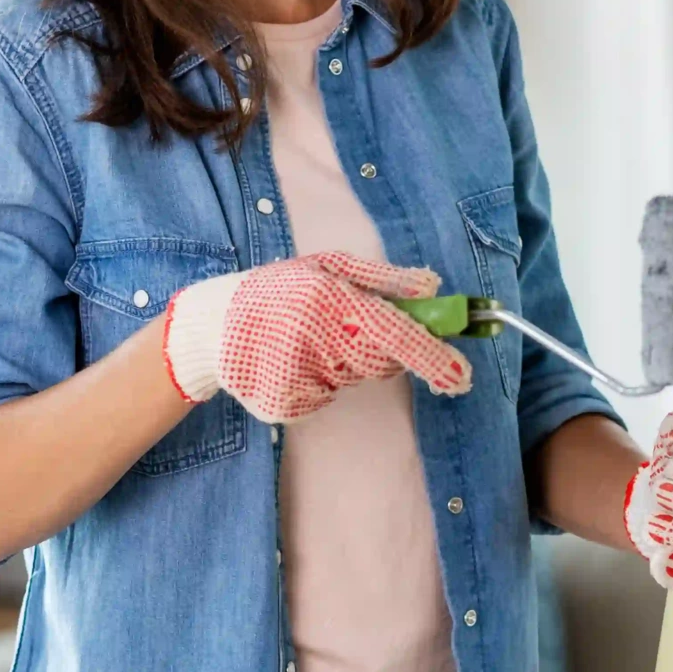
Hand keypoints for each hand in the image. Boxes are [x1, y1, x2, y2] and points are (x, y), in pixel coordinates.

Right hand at [162, 251, 473, 423]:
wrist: (210, 327)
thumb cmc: (277, 290)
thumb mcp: (325, 266)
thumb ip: (382, 277)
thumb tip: (433, 285)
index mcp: (327, 298)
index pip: (393, 333)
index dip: (431, 356)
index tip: (462, 377)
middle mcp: (314, 339)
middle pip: (380, 360)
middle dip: (380, 350)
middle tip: (343, 328)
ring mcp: (298, 376)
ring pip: (353, 379)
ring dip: (344, 362)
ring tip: (306, 339)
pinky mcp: (285, 405)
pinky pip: (325, 398)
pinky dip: (318, 381)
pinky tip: (292, 361)